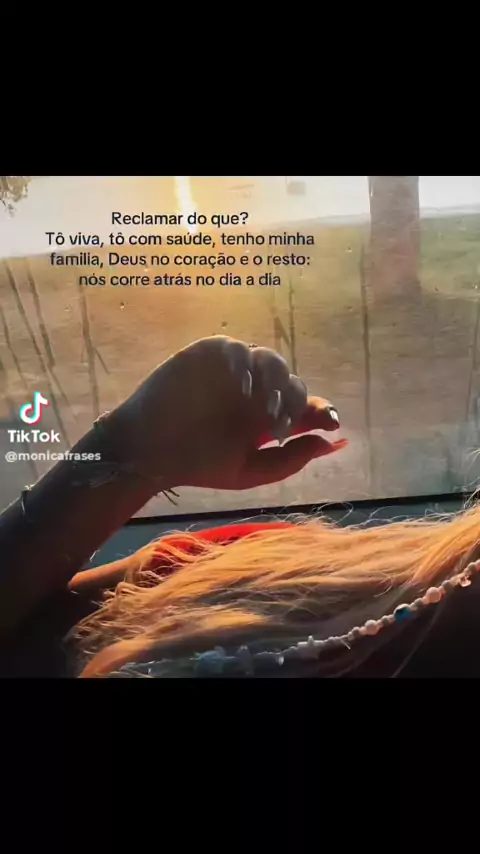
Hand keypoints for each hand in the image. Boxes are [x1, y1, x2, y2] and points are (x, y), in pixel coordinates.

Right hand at [108, 336, 346, 490]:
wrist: (149, 452)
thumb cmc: (197, 464)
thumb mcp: (249, 471)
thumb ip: (289, 459)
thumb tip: (331, 442)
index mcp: (266, 417)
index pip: (304, 406)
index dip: (321, 411)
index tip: (332, 422)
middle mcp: (254, 391)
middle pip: (291, 382)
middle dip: (293, 399)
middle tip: (280, 420)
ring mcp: (232, 372)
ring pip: (269, 361)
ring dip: (275, 380)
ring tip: (265, 406)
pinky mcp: (208, 355)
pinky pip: (234, 347)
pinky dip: (243, 362)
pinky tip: (242, 386)